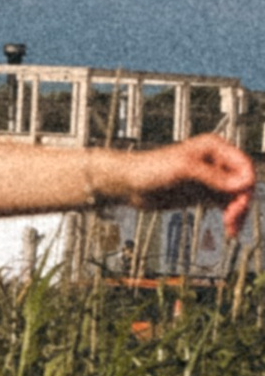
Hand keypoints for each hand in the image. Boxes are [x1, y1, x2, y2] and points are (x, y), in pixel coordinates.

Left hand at [93, 132, 259, 235]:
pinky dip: (229, 216)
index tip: (239, 201)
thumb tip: (241, 184)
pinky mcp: (203, 194)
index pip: (243, 164)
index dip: (246, 183)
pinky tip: (229, 229)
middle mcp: (215, 161)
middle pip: (243, 182)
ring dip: (238, 212)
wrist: (129, 184)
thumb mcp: (184, 169)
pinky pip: (225, 205)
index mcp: (213, 147)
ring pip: (236, 196)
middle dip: (242, 201)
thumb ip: (213, 176)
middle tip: (232, 219)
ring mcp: (210, 178)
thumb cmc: (150, 169)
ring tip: (230, 228)